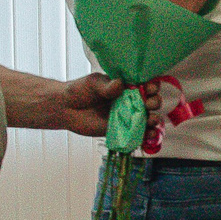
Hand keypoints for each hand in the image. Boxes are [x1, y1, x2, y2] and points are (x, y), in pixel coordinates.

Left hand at [4, 70, 157, 134]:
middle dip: (154, 102)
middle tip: (148, 104)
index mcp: (126, 86)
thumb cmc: (79, 90)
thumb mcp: (93, 83)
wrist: (65, 108)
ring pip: (148, 119)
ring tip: (152, 121)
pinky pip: (137, 134)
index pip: (145, 85)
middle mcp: (130, 101)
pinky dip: (146, 136)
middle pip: (151, 102)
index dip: (152, 87)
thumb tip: (119, 85)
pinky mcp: (122, 131)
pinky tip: (150, 135)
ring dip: (154, 120)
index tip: (149, 88)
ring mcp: (127, 116)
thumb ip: (107, 86)